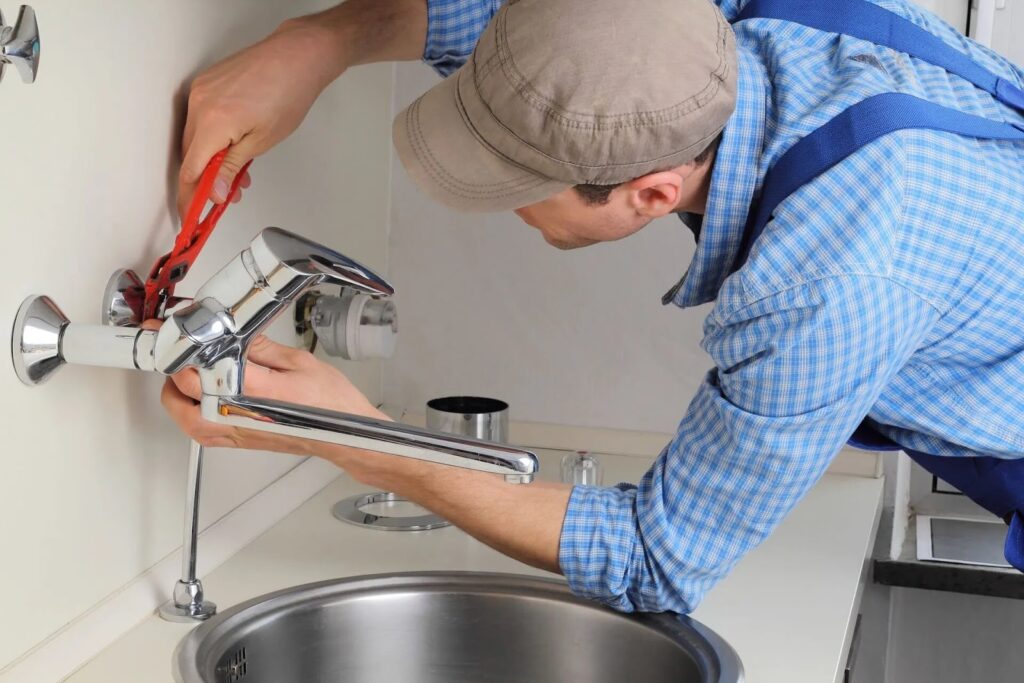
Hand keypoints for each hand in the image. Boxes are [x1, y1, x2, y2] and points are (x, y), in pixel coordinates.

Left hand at [160, 334, 383, 453]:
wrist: (346, 436)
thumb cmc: (330, 405)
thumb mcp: (298, 362)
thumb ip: (260, 347)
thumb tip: (235, 334)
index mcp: (250, 391)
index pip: (197, 367)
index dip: (180, 346)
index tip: (172, 331)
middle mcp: (236, 416)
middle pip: (179, 392)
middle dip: (176, 366)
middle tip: (181, 349)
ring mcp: (234, 433)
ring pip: (183, 417)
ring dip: (178, 393)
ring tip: (187, 372)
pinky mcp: (238, 442)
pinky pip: (199, 432)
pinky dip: (190, 414)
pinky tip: (201, 398)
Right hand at [177, 18, 345, 218]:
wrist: (296, 56)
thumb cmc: (288, 94)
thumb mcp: (261, 141)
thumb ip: (231, 168)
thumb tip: (213, 193)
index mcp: (212, 122)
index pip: (190, 171)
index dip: (189, 197)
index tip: (190, 215)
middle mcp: (199, 104)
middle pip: (191, 156)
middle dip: (206, 181)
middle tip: (225, 197)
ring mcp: (200, 91)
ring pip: (196, 138)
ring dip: (212, 160)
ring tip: (239, 175)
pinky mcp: (206, 84)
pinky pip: (201, 119)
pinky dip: (214, 138)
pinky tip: (234, 149)